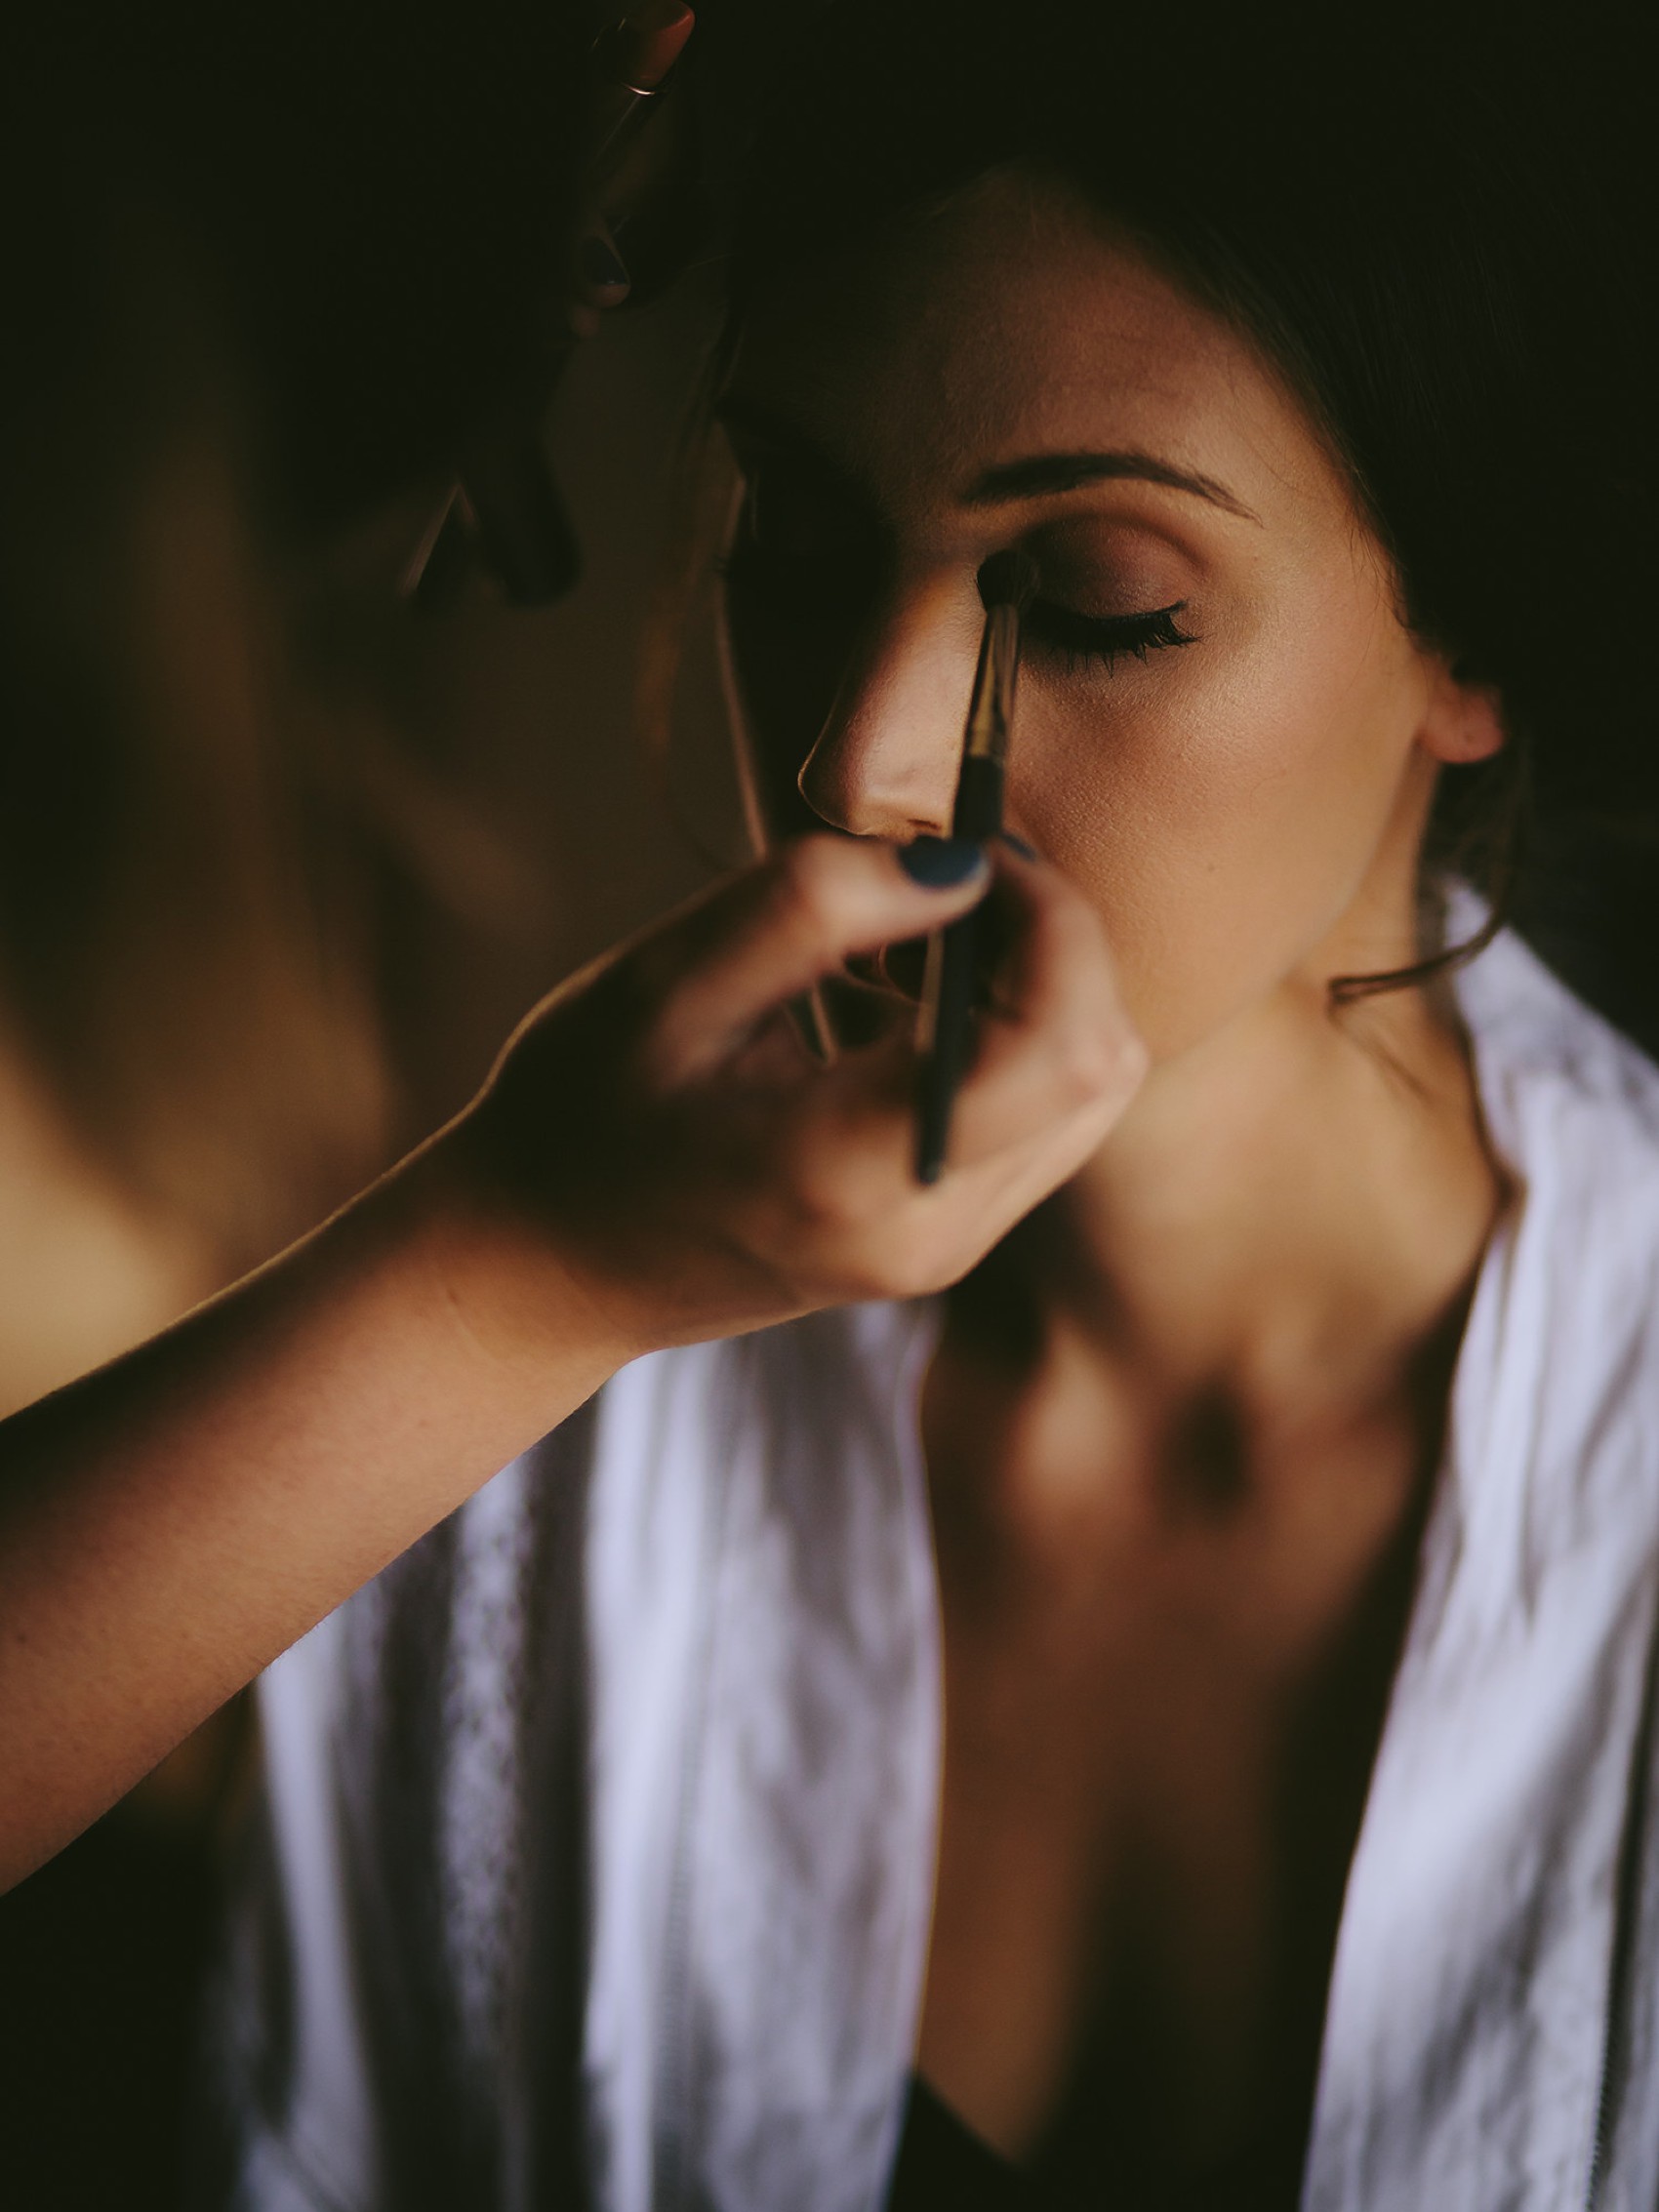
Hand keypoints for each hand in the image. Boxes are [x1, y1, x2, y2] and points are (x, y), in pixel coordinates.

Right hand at [428, 834, 1146, 1361]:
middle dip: (1057, 946)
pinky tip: (908, 999)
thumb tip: (957, 862)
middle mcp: (927, 1233)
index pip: (1057, 1042)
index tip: (975, 850)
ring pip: (1088, 1096)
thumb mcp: (664, 984)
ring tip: (917, 939)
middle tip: (950, 879)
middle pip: (1099, 1067)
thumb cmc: (577, 1115)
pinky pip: (1042, 1124)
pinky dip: (1014, 1038)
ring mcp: (942, 1252)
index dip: (1053, 920)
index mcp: (854, 1172)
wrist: (542, 1266)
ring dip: (1041, 989)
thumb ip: (809, 905)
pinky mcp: (942, 1243)